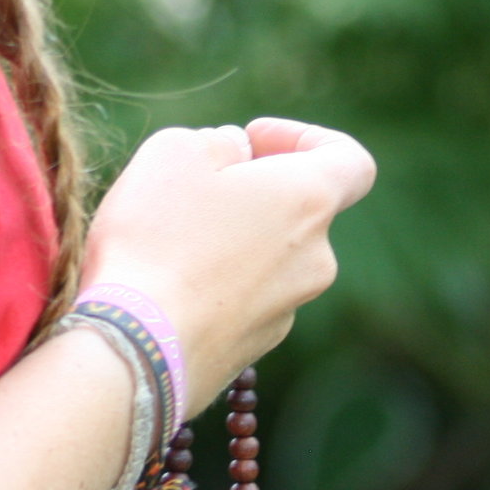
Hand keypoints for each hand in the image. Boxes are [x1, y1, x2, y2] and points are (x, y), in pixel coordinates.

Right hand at [79, 117, 376, 413]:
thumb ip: (217, 141)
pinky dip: (214, 286)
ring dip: (231, 241)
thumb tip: (234, 156)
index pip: (352, 163)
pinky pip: (242, 301)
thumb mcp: (174, 153)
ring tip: (166, 241)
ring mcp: (288, 310)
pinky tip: (164, 288)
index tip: (252, 141)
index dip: (305, 139)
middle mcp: (315, 260)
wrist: (136, 351)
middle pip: (298, 211)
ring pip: (268, 258)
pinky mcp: (255, 348)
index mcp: (309, 201)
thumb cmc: (156, 241)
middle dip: (252, 193)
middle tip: (192, 188)